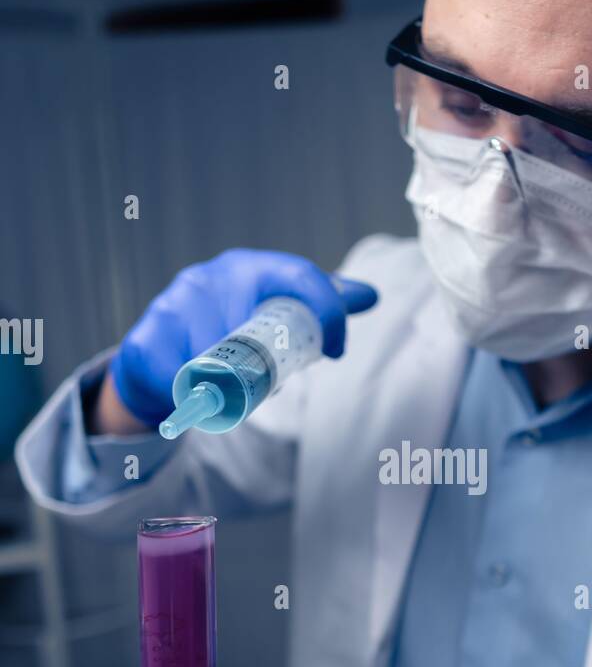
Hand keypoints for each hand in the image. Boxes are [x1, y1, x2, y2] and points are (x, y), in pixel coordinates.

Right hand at [109, 250, 377, 426]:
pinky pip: (180, 380)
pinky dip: (193, 397)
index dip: (327, 311)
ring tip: (226, 391)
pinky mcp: (146, 340)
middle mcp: (209, 278)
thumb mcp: (271, 314)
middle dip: (269, 364)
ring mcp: (173, 305)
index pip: (299, 276)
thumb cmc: (224, 335)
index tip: (335, 349)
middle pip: (261, 329)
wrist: (157, 362)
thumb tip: (371, 294)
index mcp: (248, 268)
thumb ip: (318, 302)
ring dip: (229, 384)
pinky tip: (193, 397)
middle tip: (267, 384)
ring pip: (221, 359)